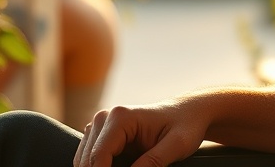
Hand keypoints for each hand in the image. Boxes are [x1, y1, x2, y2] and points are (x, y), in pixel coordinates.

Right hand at [75, 100, 206, 166]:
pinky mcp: (103, 135)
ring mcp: (101, 126)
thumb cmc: (186, 125)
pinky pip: (92, 159)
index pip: (98, 156)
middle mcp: (105, 118)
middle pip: (87, 161)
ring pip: (85, 161)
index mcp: (120, 117)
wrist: (190, 112)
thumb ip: (153, 163)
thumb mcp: (177, 145)